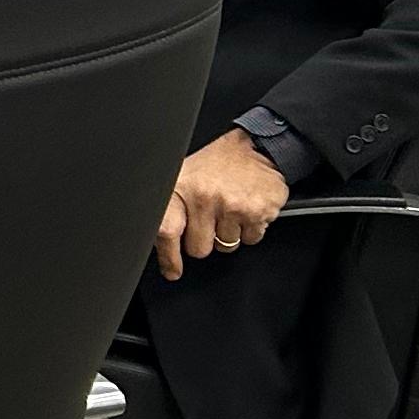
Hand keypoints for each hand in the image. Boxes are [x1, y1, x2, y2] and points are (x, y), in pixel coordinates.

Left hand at [154, 129, 293, 280]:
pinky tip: (246, 209)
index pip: (166, 229)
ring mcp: (233, 206)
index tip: (172, 270)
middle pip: (199, 249)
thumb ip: (172, 204)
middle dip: (204, 240)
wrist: (259, 147)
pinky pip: (250, 239)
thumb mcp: (186, 175)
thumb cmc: (220, 164)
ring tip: (229, 209)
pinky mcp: (258, 213)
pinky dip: (249, 229)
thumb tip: (158, 236)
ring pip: (226, 246)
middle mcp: (205, 198)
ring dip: (228, 233)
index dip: (168, 256)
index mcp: (182, 187)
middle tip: (211, 218)